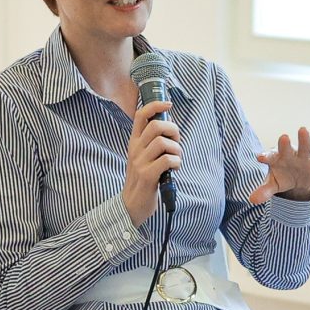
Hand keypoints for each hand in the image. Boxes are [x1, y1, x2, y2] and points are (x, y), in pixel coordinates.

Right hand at [121, 98, 182, 224]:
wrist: (132, 205)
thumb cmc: (143, 179)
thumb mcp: (143, 157)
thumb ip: (152, 142)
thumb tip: (169, 124)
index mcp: (134, 143)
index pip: (141, 116)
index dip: (155, 106)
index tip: (168, 104)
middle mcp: (135, 149)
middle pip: (156, 126)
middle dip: (173, 130)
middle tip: (176, 142)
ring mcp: (140, 162)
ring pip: (163, 142)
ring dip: (177, 149)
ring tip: (177, 159)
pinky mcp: (147, 175)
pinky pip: (167, 160)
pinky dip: (176, 162)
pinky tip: (174, 169)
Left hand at [247, 128, 309, 204]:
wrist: (298, 178)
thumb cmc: (282, 177)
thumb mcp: (273, 185)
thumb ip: (264, 191)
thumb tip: (252, 200)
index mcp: (276, 160)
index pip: (270, 157)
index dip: (265, 157)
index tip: (260, 157)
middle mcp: (290, 155)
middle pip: (286, 149)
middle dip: (285, 145)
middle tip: (283, 137)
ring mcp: (304, 158)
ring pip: (304, 148)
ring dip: (304, 140)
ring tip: (303, 129)